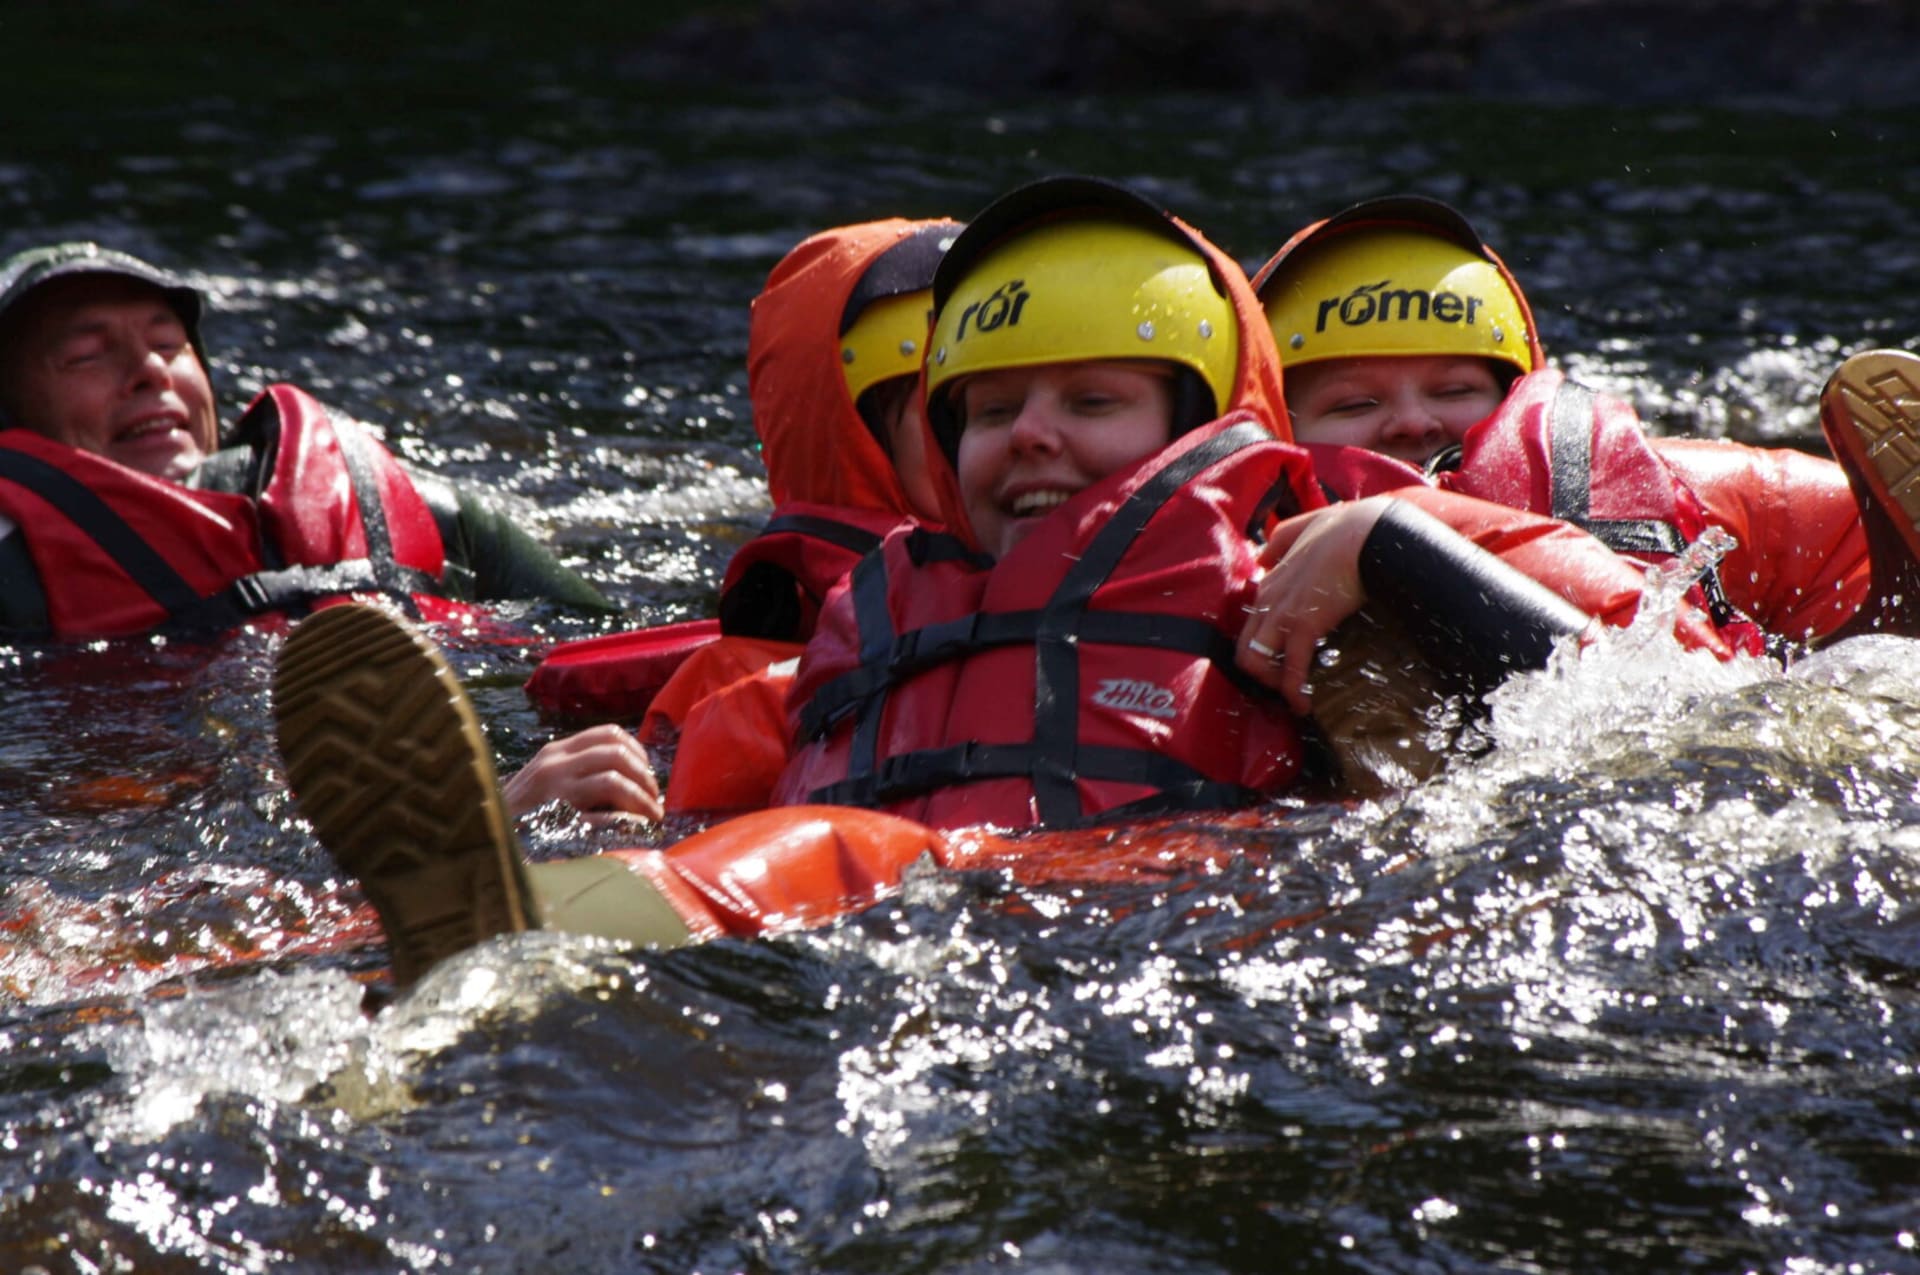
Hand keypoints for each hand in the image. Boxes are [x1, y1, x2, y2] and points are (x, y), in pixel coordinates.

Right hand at [502, 723, 662, 823]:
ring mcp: (553, 792)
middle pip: (616, 753)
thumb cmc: (518, 814)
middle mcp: (554, 764)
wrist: (482, 839)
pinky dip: (627, 823)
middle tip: (654, 798)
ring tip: (652, 815)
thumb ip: (577, 770)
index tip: (647, 772)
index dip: (637, 751)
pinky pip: (602, 818)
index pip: (609, 733)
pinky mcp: (554, 821)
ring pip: (613, 779)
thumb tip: (629, 775)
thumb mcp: (543, 780)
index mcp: (555, 752)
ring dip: (642, 798)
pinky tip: (636, 831)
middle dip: (645, 776)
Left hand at [1236, 496, 1390, 715]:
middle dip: (1263, 672)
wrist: (1370, 533)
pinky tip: (1305, 705)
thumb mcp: (1306, 525)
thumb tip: (1263, 553)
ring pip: (1255, 661)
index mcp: (1271, 578)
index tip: (1281, 662)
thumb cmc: (1349, 528)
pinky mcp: (1302, 625)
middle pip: (1245, 646)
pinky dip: (1295, 692)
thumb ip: (1282, 537)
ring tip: (1295, 697)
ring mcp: (1281, 611)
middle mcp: (1268, 596)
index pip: (1252, 622)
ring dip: (1274, 684)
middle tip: (1287, 686)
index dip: (1264, 647)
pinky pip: (1291, 669)